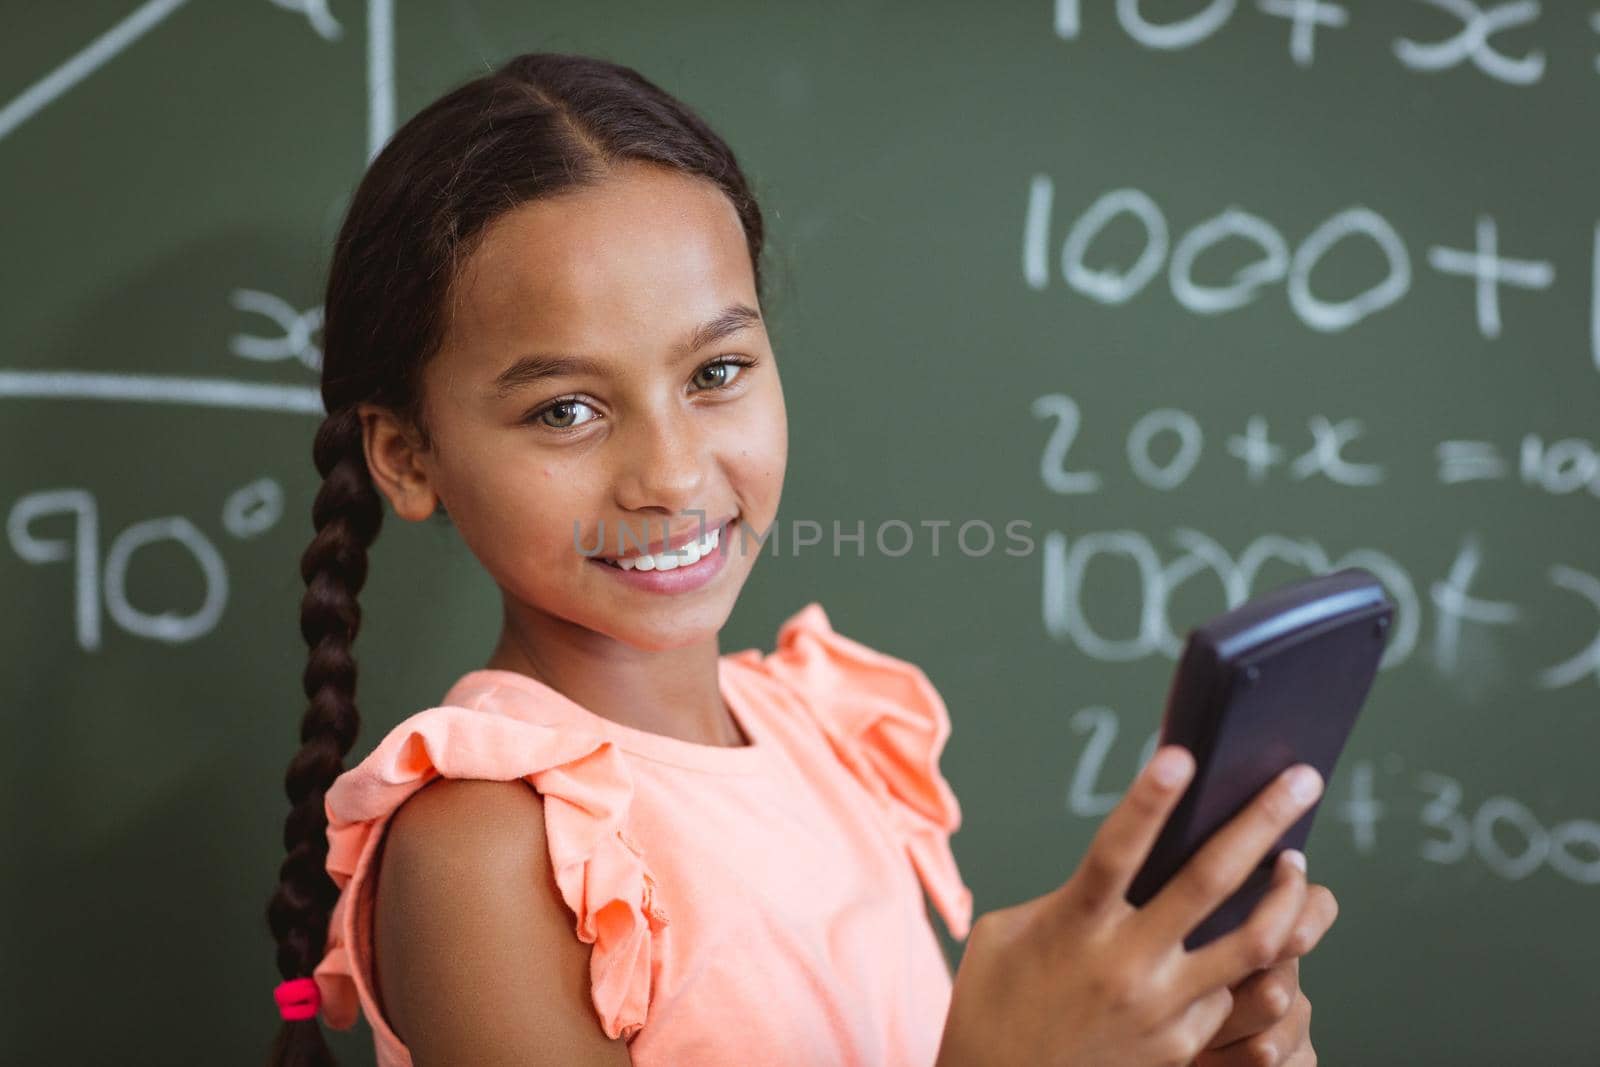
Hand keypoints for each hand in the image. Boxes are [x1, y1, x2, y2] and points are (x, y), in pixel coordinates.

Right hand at [934, 747, 1323, 1066]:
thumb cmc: (994, 1002)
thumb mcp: (1008, 935)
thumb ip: (1067, 897)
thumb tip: (1126, 868)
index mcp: (1072, 927)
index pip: (1117, 851)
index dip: (1148, 801)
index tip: (1184, 756)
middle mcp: (1124, 965)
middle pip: (1209, 883)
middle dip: (1262, 822)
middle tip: (1303, 779)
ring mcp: (1161, 1009)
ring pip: (1252, 945)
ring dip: (1284, 895)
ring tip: (1297, 862)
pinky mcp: (1182, 1044)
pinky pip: (1229, 993)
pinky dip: (1243, 959)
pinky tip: (1247, 937)